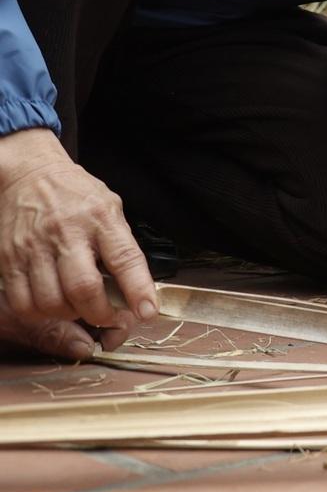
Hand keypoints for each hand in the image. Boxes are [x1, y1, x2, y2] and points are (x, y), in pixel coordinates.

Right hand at [0, 128, 156, 357]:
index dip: (138, 289)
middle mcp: (66, 233)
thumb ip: (121, 244)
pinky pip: (23, 302)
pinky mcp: (9, 259)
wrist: (30, 175)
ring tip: (80, 308)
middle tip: (110, 316)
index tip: (148, 310)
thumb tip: (136, 287)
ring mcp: (34, 248)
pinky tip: (53, 304)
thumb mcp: (110, 208)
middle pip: (83, 288)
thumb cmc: (76, 194)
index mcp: (100, 218)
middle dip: (101, 313)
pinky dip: (41, 313)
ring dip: (70, 315)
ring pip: (51, 301)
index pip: (124, 258)